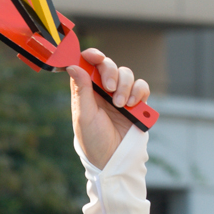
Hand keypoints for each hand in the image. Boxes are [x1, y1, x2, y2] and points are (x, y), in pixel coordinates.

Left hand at [68, 49, 149, 168]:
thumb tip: (72, 66)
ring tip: (120, 105)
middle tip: (110, 88)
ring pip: (126, 74)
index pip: (87, 66)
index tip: (95, 56)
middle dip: (110, 72)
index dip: (90, 56)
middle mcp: (102, 91)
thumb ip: (81, 90)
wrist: (113, 157)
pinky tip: (132, 105)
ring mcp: (119, 95)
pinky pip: (141, 86)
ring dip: (125, 86)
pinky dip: (138, 92)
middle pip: (107, 65)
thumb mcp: (84, 115)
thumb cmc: (93, 140)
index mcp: (85, 92)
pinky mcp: (135, 101)